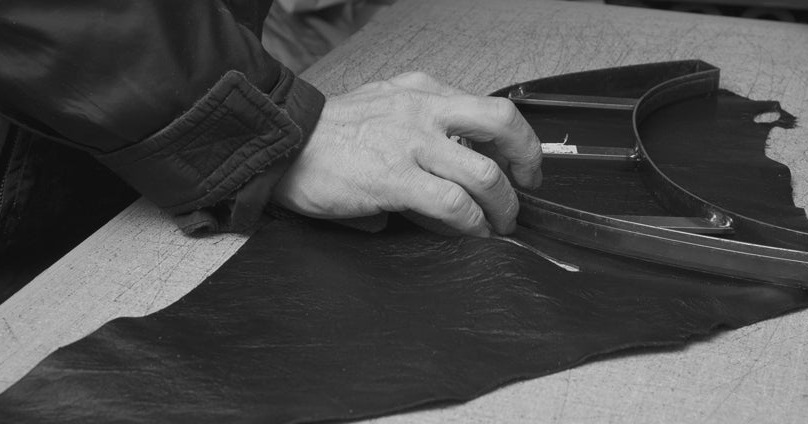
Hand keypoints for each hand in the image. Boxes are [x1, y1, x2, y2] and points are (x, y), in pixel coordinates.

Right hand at [272, 72, 542, 236]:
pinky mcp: (394, 179)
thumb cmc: (328, 136)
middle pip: (502, 123)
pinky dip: (473, 224)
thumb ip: (420, 132)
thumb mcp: (381, 109)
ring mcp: (410, 143)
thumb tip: (449, 173)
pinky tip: (472, 233)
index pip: (489, 107)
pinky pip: (454, 205)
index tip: (521, 164)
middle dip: (526, 160)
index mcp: (421, 91)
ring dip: (502, 206)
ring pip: (484, 173)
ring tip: (499, 225)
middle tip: (526, 188)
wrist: (281, 144)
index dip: (517, 139)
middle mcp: (423, 110)